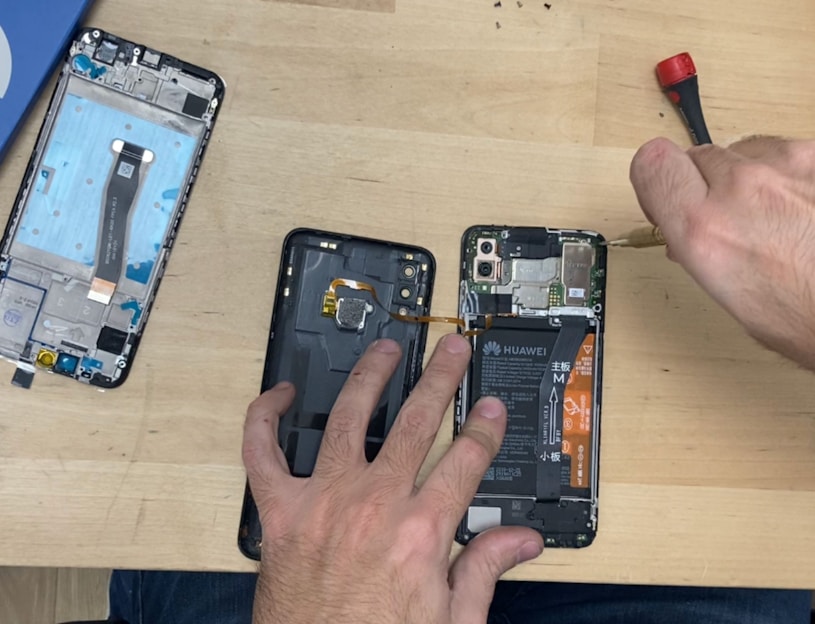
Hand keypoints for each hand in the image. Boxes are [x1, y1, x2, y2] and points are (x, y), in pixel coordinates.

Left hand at [243, 334, 542, 623]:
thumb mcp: (453, 622)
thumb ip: (485, 570)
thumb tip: (520, 541)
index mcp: (420, 532)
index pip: (465, 460)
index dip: (484, 428)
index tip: (491, 407)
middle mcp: (373, 506)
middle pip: (415, 423)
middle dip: (439, 379)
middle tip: (450, 349)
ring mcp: (324, 503)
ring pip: (348, 419)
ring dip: (369, 378)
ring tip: (384, 351)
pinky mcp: (281, 514)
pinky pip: (262, 454)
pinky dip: (266, 419)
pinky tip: (281, 396)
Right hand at [630, 137, 814, 368]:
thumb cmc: (812, 319)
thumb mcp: (730, 296)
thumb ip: (697, 247)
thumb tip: (685, 231)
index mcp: (705, 229)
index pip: (650, 164)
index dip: (656, 180)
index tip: (665, 197)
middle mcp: (742, 188)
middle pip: (697, 156)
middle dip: (705, 184)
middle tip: (726, 219)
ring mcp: (792, 167)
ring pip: (746, 150)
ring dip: (750, 178)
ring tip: (776, 219)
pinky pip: (791, 152)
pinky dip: (793, 176)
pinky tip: (807, 210)